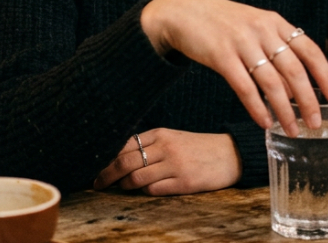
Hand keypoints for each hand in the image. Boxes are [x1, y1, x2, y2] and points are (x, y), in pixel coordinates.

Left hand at [93, 129, 240, 194]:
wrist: (231, 154)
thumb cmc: (198, 148)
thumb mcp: (173, 138)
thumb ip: (149, 145)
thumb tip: (118, 157)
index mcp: (160, 133)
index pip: (124, 145)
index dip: (106, 158)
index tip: (95, 168)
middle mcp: (166, 147)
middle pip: (125, 162)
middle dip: (107, 175)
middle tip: (97, 184)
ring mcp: (175, 165)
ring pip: (136, 178)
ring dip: (125, 186)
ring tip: (123, 188)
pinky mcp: (184, 183)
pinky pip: (154, 190)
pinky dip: (146, 192)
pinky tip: (147, 191)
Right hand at [139, 0, 327, 136]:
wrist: (184, 12)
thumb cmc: (223, 24)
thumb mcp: (255, 25)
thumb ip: (276, 47)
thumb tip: (299, 84)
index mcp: (275, 22)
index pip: (310, 50)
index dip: (325, 75)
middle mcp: (263, 30)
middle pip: (294, 71)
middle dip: (308, 101)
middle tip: (314, 123)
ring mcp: (241, 42)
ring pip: (271, 83)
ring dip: (284, 110)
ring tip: (290, 130)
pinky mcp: (220, 55)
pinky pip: (244, 87)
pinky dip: (257, 107)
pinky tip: (263, 121)